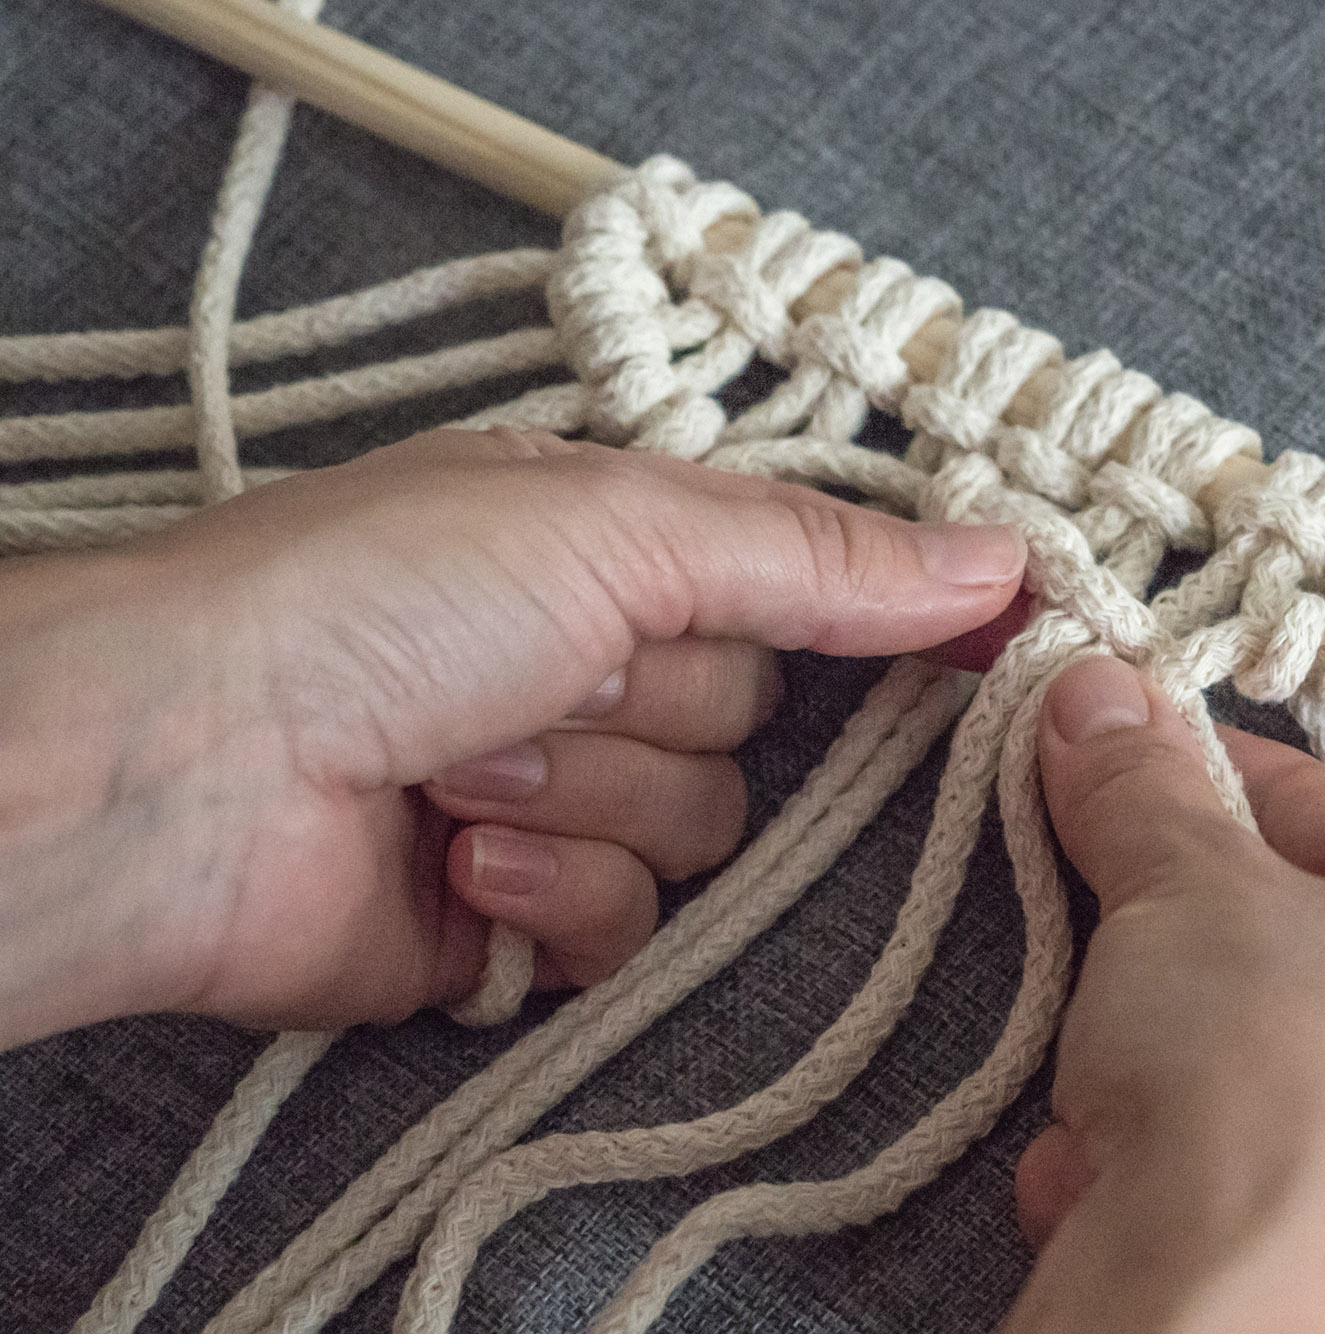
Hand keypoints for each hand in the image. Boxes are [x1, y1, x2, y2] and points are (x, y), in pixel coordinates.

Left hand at [0, 427, 1023, 1047]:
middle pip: (755, 715)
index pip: (803, 577)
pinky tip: (462, 861)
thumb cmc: (380, 597)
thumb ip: (821, 556)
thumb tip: (1003, 558)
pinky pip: (630, 928)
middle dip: (655, 704)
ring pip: (699, 826)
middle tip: (547, 675)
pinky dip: (554, 896)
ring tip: (465, 766)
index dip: (885, 611)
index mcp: (610, 541)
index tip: (992, 636)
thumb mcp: (624, 527)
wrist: (191, 770)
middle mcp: (589, 659)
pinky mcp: (517, 918)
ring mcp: (553, 793)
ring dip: (590, 798)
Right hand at [1002, 658, 1324, 1333]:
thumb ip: (1138, 785)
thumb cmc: (1256, 1063)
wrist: (1226, 1319)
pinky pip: (1208, 1167)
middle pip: (1280, 938)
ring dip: (1137, 1057)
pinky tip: (1101, 1180)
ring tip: (1103, 1074)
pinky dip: (1137, 1162)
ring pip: (1233, 1061)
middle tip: (1089, 902)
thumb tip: (1094, 689)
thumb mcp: (1184, 884)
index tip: (1103, 750)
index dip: (1201, 771)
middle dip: (1161, 932)